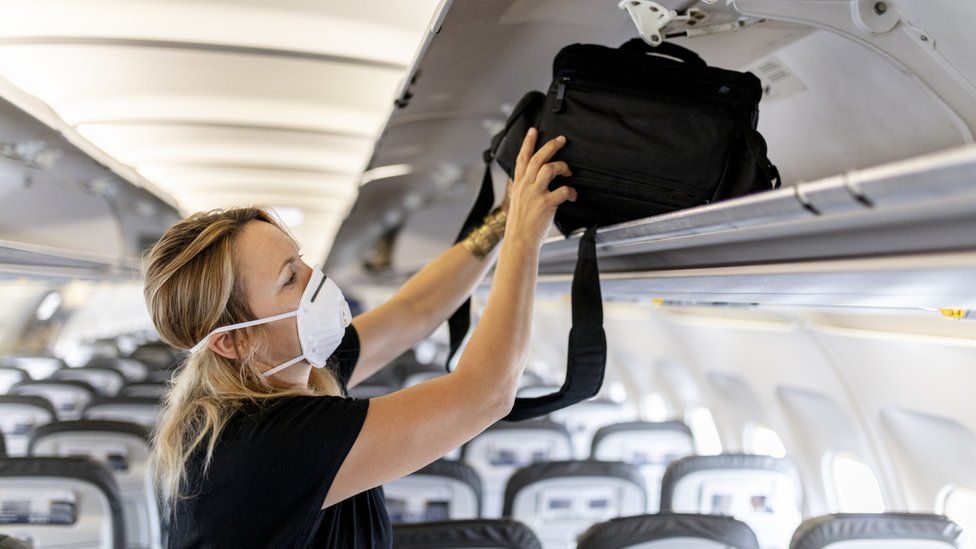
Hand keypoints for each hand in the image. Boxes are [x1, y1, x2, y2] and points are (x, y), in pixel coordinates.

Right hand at [504, 128, 576, 248]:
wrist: (519, 242)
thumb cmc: (520, 225)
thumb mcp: (517, 203)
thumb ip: (523, 190)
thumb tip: (530, 182)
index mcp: (518, 185)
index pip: (522, 159)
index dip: (528, 143)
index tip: (534, 131)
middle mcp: (525, 186)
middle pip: (538, 158)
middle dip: (551, 146)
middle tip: (562, 139)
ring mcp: (535, 194)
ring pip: (549, 168)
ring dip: (563, 166)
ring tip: (569, 170)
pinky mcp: (546, 203)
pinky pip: (563, 190)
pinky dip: (571, 191)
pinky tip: (573, 195)